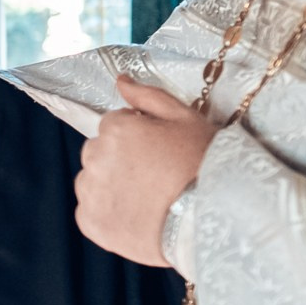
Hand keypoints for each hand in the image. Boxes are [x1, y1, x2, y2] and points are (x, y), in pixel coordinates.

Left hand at [73, 77, 214, 265]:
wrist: (215, 217)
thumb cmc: (205, 163)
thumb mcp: (185, 118)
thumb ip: (148, 96)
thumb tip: (121, 81)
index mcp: (115, 128)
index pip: (114, 125)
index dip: (139, 138)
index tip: (160, 153)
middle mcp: (95, 157)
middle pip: (99, 152)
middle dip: (120, 160)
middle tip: (154, 177)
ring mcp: (91, 192)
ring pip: (91, 182)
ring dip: (110, 186)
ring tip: (146, 199)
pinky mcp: (91, 223)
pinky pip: (90, 213)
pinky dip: (107, 215)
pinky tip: (136, 217)